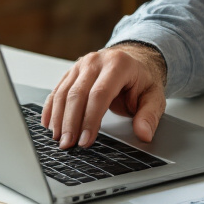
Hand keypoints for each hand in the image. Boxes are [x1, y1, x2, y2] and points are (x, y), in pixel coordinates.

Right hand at [41, 43, 166, 148]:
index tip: (86, 140)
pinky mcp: (71, 72)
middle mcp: (96, 61)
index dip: (91, 119)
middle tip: (68, 144)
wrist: (134, 59)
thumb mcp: (155, 96)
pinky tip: (49, 125)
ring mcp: (81, 65)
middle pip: (77, 94)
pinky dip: (51, 108)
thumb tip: (144, 134)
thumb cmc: (143, 79)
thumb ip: (149, 115)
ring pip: (63, 92)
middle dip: (71, 122)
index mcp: (118, 64)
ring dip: (58, 118)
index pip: (100, 94)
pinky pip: (57, 90)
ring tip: (59, 139)